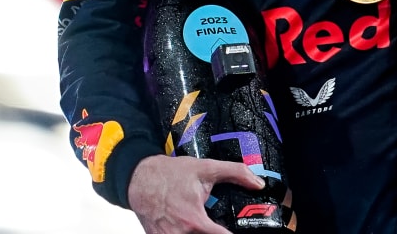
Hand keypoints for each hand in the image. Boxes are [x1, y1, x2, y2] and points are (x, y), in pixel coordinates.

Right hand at [127, 153, 263, 233]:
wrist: (139, 178)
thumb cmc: (169, 174)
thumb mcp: (206, 168)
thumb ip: (236, 173)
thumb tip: (257, 183)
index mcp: (194, 220)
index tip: (239, 229)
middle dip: (214, 231)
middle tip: (218, 224)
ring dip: (199, 232)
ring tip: (203, 223)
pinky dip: (185, 232)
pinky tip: (187, 225)